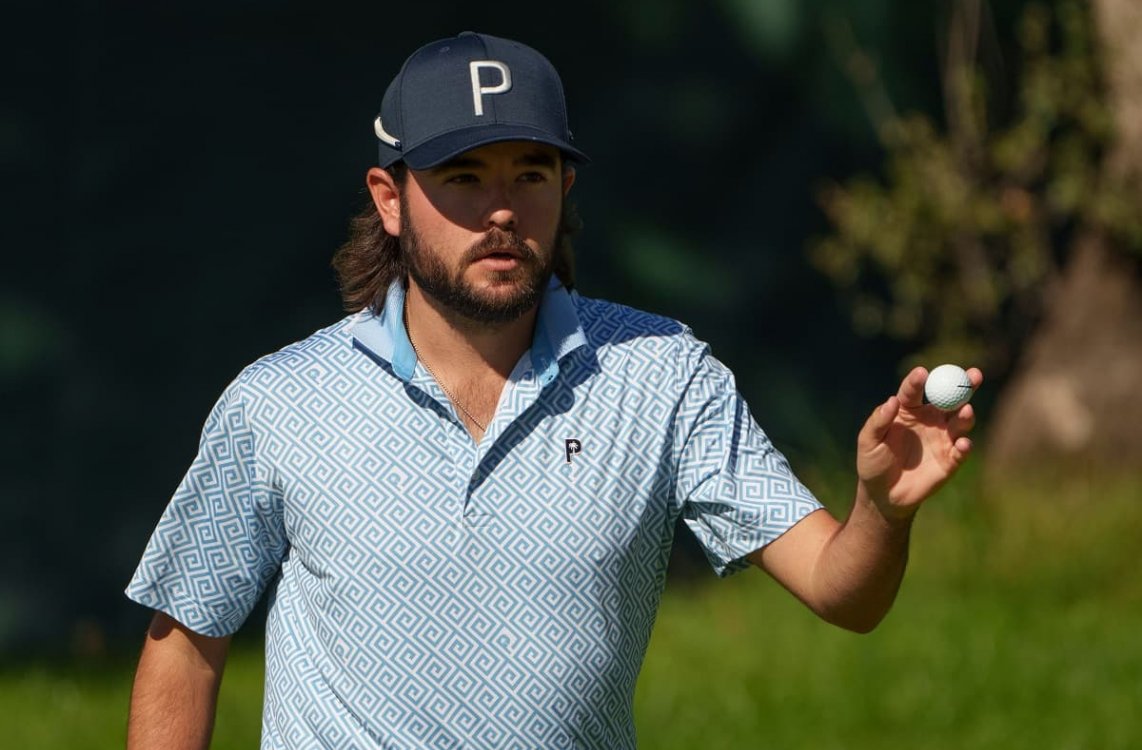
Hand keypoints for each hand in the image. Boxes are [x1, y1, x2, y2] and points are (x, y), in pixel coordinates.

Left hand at [856, 366, 982, 519]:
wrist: (883, 495)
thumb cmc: (873, 463)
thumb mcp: (868, 442)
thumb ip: (878, 422)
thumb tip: (891, 401)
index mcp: (907, 410)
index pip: (914, 390)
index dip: (918, 381)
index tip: (922, 372)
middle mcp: (929, 420)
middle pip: (949, 398)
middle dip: (963, 386)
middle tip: (973, 374)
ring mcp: (942, 439)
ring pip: (960, 421)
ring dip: (965, 415)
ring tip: (966, 410)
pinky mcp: (951, 460)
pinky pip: (961, 450)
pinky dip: (964, 445)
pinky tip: (962, 443)